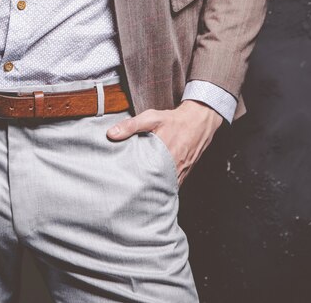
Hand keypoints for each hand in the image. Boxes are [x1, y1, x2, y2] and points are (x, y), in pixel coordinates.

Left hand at [106, 100, 223, 185]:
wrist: (199, 121)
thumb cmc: (174, 120)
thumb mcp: (151, 118)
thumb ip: (131, 125)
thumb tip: (111, 134)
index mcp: (164, 154)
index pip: (146, 175)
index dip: (134, 182)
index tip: (122, 185)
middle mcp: (173, 167)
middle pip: (155, 184)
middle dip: (142, 189)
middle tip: (127, 193)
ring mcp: (180, 172)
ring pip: (164, 186)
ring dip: (153, 189)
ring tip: (138, 193)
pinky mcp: (184, 173)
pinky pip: (173, 185)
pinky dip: (163, 187)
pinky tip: (153, 188)